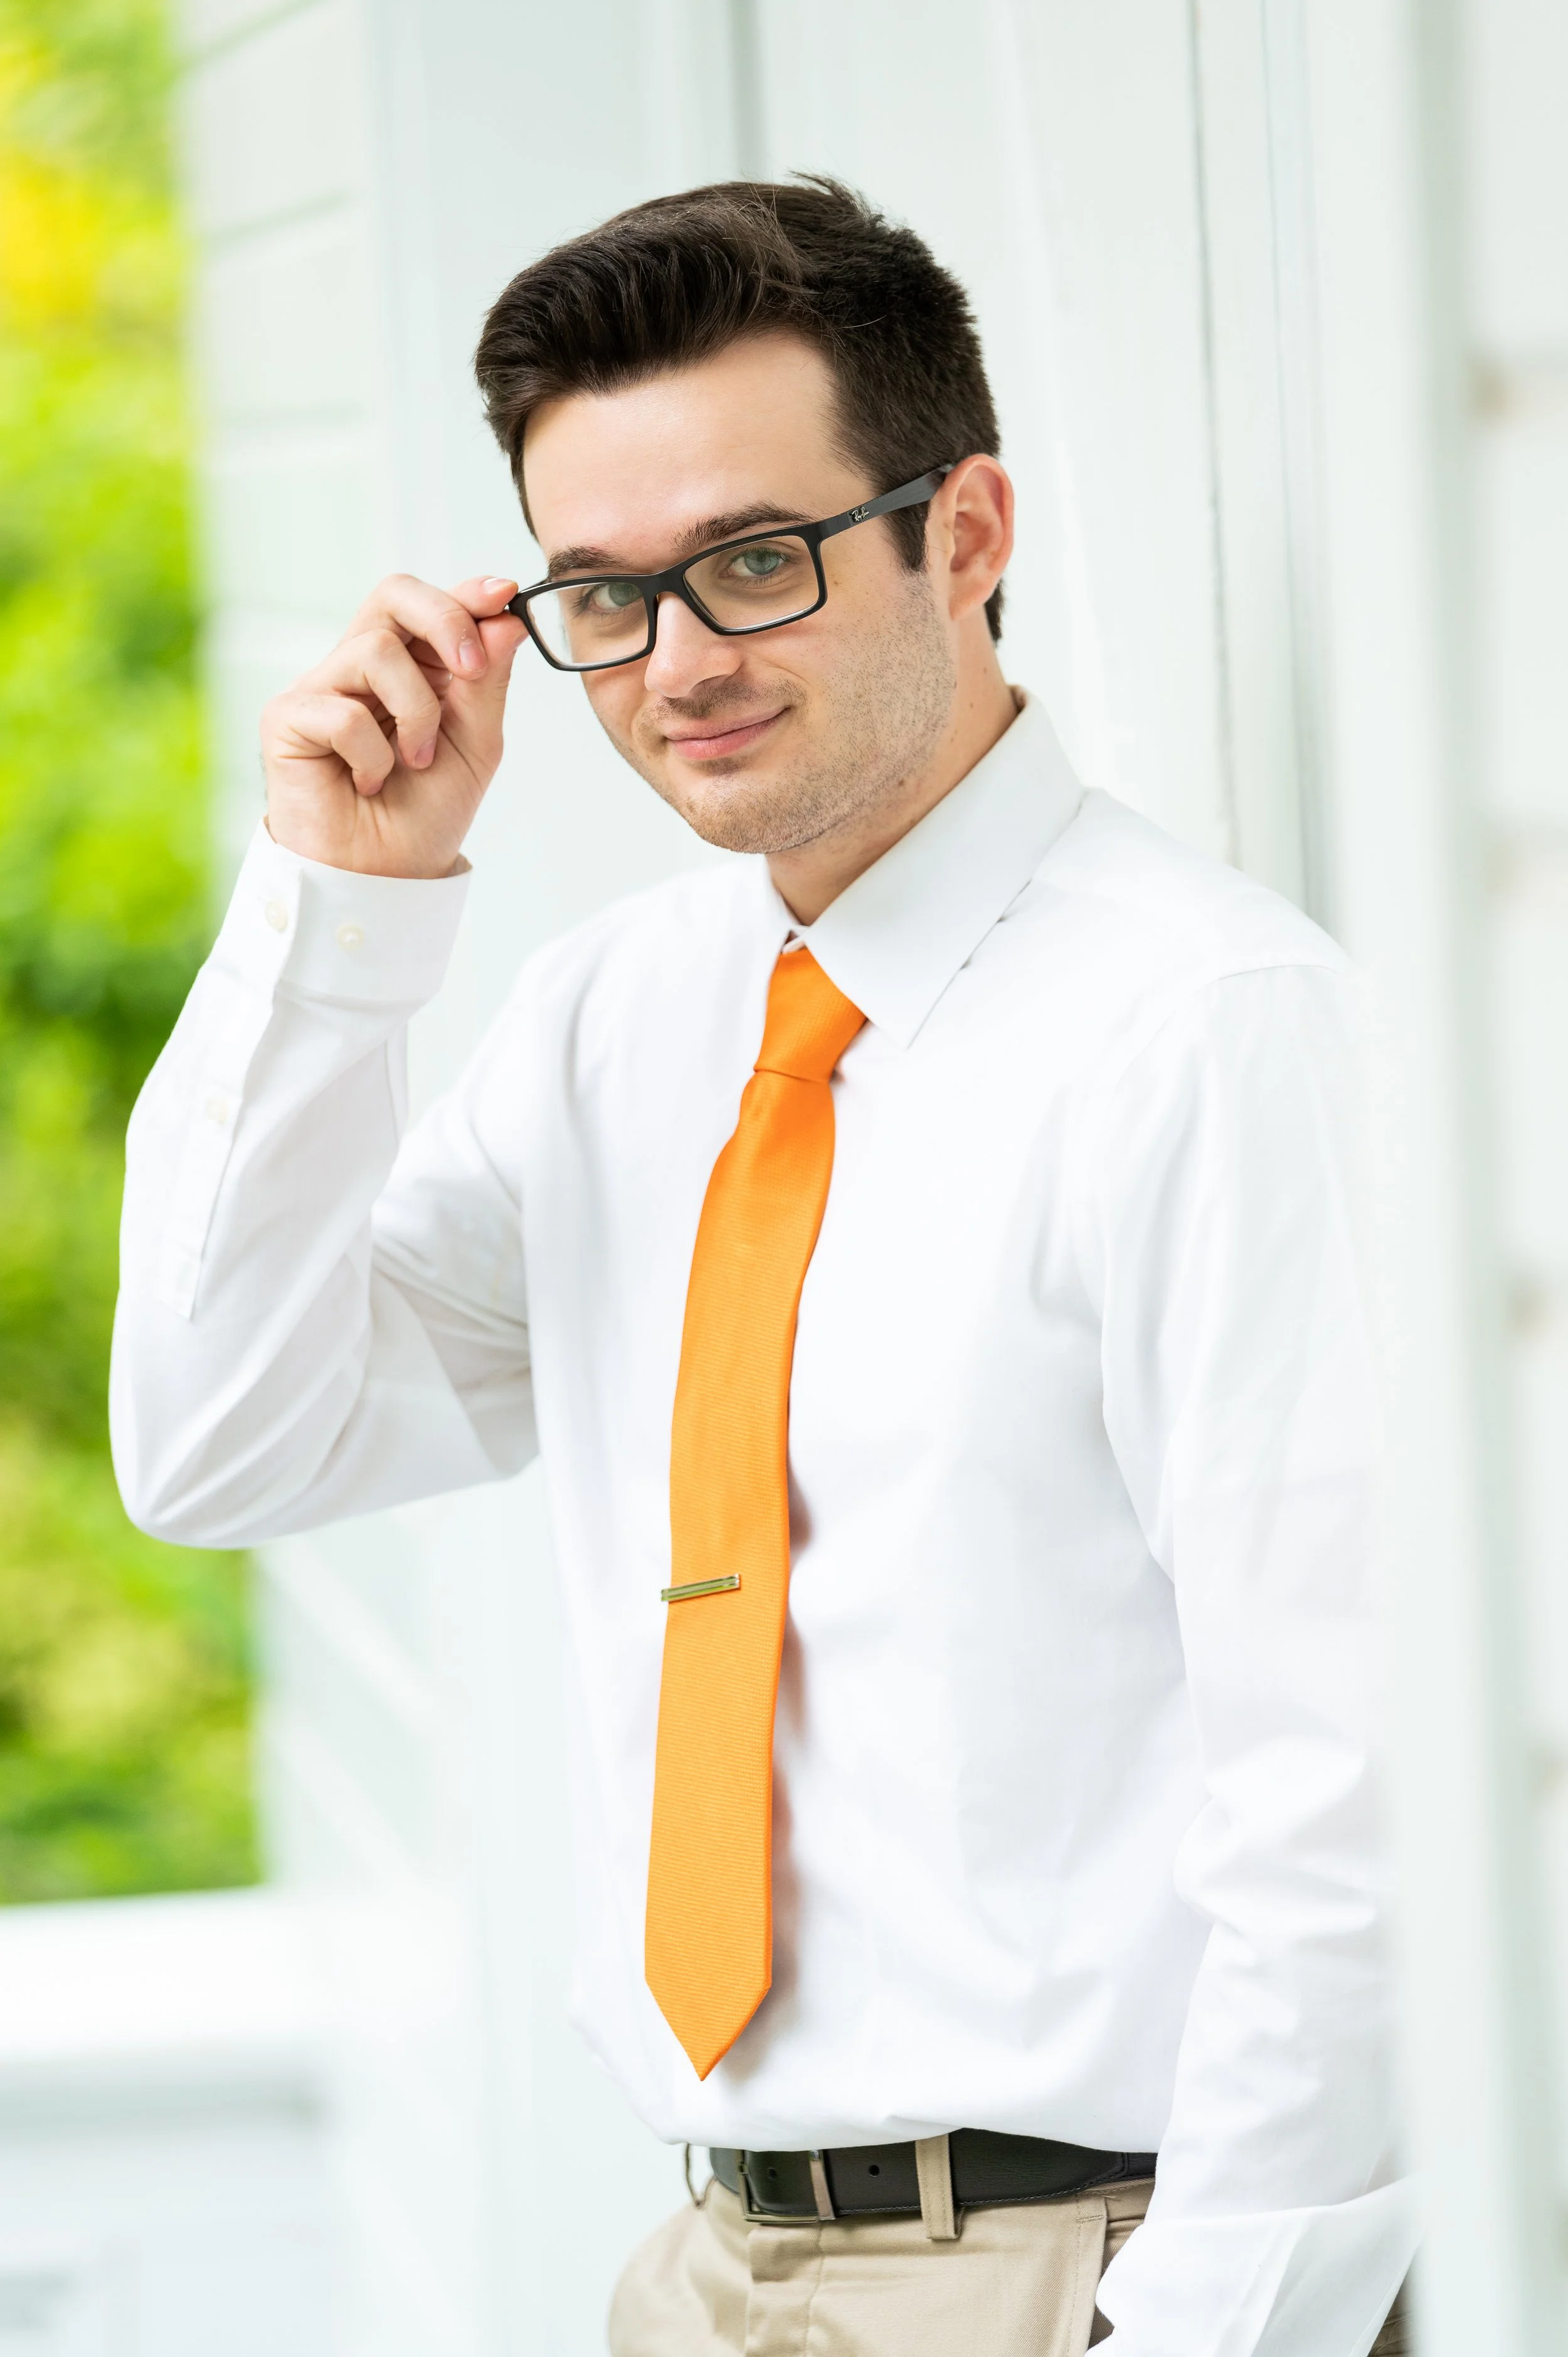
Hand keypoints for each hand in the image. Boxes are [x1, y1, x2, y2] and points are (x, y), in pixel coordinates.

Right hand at [260, 575, 528, 876]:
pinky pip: (341, 710)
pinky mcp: (287, 718)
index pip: (427, 605)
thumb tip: (505, 620)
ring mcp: (321, 687)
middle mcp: (360, 667)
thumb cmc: (424, 812)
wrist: (385, 876)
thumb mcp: (475, 743)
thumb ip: (487, 681)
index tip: (503, 596)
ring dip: (415, 710)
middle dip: (443, 619)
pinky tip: (368, 782)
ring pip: (376, 650)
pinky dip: (372, 754)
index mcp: (408, 666)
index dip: (464, 594)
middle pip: (393, 595)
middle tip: (471, 668)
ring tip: (415, 759)